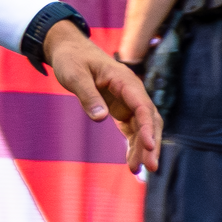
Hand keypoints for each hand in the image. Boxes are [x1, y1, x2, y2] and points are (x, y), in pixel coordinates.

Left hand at [40, 20, 159, 172]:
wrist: (70, 50)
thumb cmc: (72, 59)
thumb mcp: (74, 75)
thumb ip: (88, 96)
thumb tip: (100, 119)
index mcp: (125, 81)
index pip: (143, 107)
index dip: (148, 128)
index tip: (150, 146)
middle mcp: (132, 92)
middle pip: (149, 120)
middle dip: (151, 144)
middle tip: (151, 168)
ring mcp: (129, 101)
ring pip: (143, 128)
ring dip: (142, 149)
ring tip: (137, 171)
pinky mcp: (121, 109)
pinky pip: (132, 130)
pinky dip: (133, 145)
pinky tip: (132, 163)